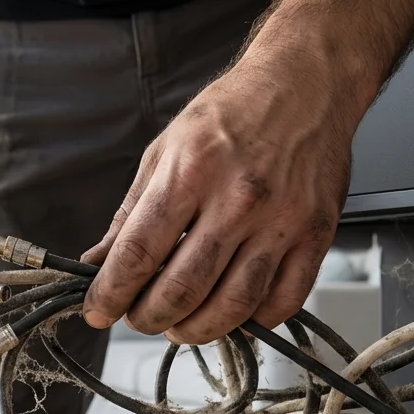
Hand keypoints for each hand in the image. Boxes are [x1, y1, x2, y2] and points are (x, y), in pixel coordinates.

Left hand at [81, 60, 353, 343]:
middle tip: (138, 318)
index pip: (139, 253)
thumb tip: (98, 260)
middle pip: (183, 289)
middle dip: (149, 318)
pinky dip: (252, 322)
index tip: (97, 312)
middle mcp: (237, 200)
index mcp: (191, 174)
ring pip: (233, 305)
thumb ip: (131, 213)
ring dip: (196, 330)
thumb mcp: (164, 151)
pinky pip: (283, 301)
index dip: (112, 293)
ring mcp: (281, 221)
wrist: (306, 83)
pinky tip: (232, 314)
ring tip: (179, 325)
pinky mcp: (316, 234)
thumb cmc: (233, 113)